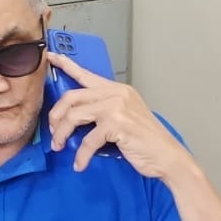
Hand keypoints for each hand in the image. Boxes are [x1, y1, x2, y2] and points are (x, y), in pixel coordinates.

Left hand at [47, 51, 195, 178]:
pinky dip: (81, 155)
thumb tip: (72, 115)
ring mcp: (117, 108)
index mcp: (117, 89)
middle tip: (52, 131)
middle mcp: (116, 94)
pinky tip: (79, 164)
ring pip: (74, 116)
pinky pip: (87, 140)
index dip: (66, 65)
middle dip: (56, 115)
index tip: (50, 56)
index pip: (86, 75)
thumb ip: (102, 109)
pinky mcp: (117, 125)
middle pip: (72, 97)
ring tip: (58, 147)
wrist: (169, 158)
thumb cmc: (145, 141)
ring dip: (62, 134)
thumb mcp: (124, 116)